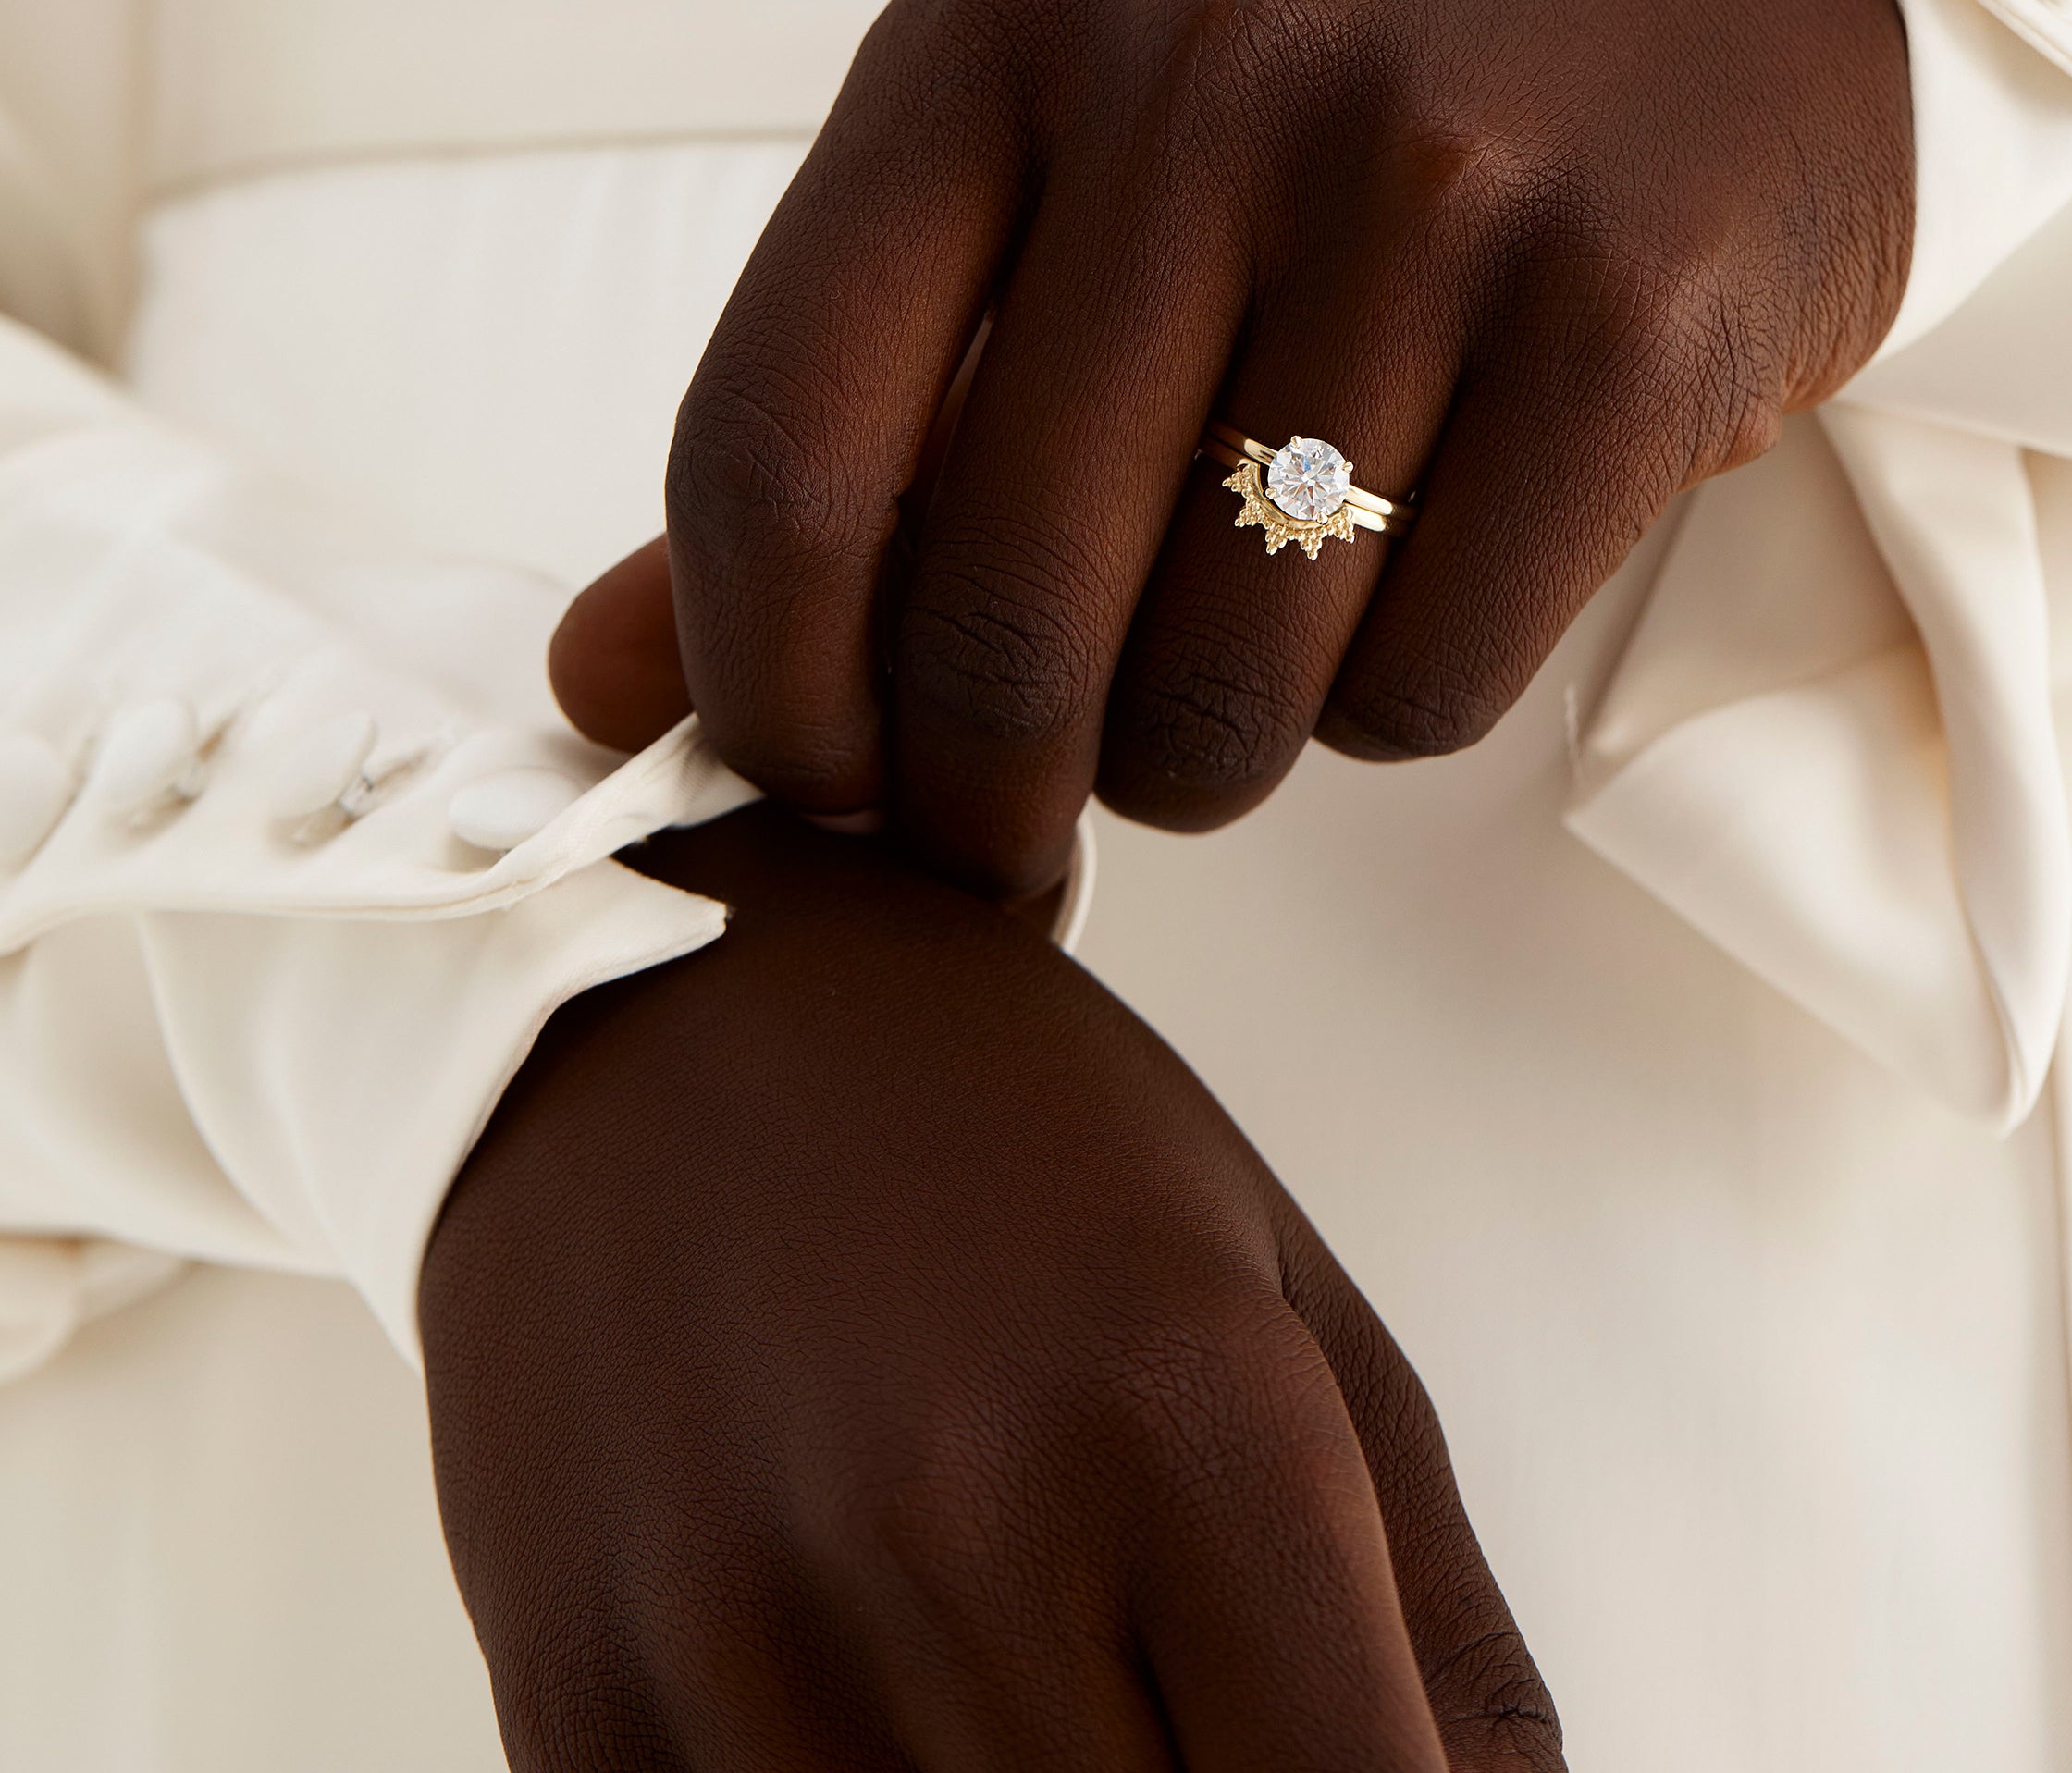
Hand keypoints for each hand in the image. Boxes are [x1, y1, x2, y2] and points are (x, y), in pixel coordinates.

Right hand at [420, 805, 1559, 1769]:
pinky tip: (853, 1687)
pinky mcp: (576, 1693)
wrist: (665, 987)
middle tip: (1148, 1670)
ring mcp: (752, 1636)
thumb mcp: (1275, 1292)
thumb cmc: (999, 1125)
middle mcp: (974, 1542)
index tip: (1342, 1766)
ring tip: (1005, 1643)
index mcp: (1195, 1425)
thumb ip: (1433, 1613)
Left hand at [559, 0, 1909, 889]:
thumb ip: (845, 405)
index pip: (774, 436)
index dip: (759, 685)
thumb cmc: (1343, 66)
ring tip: (1237, 655)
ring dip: (1198, 756)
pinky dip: (1387, 709)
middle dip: (984, 795)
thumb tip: (599, 682)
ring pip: (1221, 684)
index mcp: (999, 10)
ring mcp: (1433, 179)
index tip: (811, 785)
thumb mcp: (1058, 146)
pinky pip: (1423, 686)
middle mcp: (1201, 67)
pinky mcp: (1630, 311)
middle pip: (999, 608)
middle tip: (1022, 826)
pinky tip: (1409, 583)